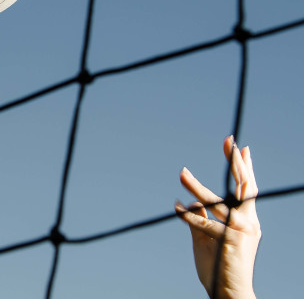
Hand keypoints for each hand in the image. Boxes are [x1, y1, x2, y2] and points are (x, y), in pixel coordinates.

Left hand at [176, 136, 260, 298]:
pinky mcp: (230, 241)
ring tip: (182, 173)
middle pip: (244, 186)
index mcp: (247, 220)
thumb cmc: (218, 266)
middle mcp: (249, 223)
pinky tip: (176, 208)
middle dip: (236, 162)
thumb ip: (201, 217)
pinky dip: (188, 215)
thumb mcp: (206, 237)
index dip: (244, 167)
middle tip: (229, 140)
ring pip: (217, 202)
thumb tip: (193, 202)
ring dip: (197, 187)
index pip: (247, 188)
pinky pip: (204, 223)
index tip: (241, 146)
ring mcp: (241, 231)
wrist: (228, 293)